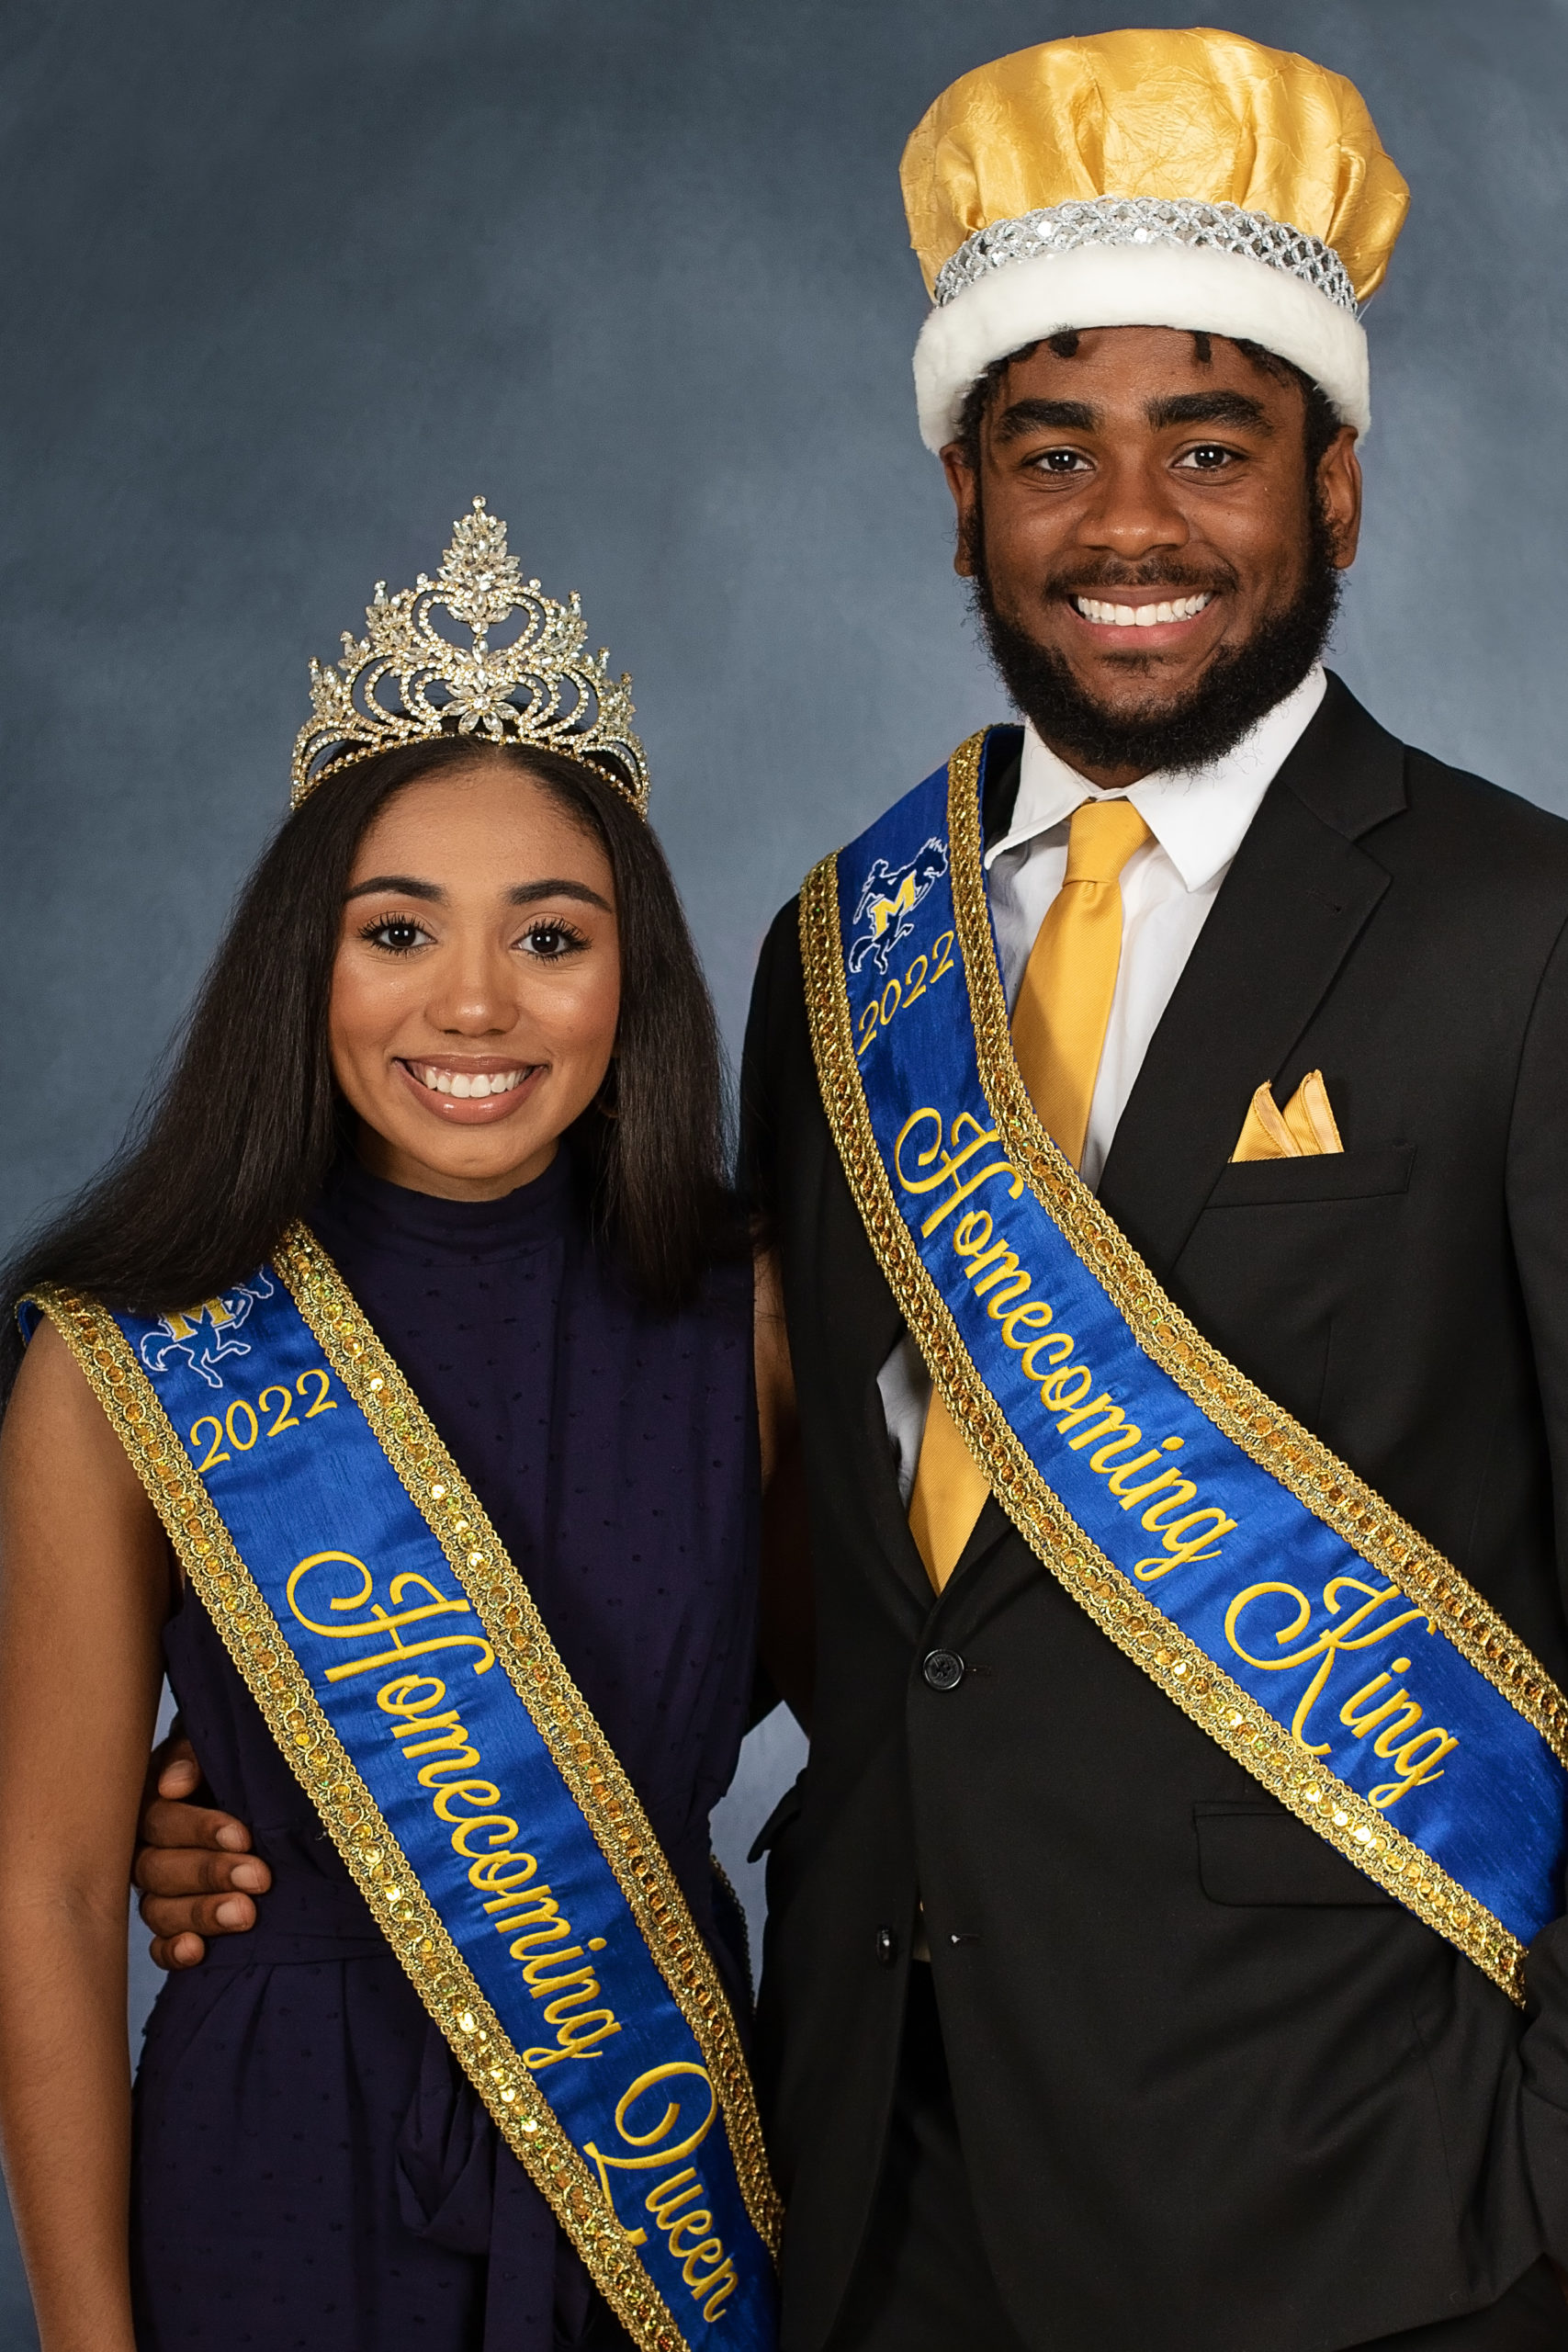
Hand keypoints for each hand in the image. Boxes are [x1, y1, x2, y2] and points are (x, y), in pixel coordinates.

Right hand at [133, 1734, 269, 1969]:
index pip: (161, 1821)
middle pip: (158, 1869)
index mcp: (153, 1803)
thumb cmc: (234, 1766)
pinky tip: (196, 1952)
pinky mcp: (172, 1925)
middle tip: (259, 1877)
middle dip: (211, 1873)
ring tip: (246, 1915)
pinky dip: (173, 1951)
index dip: (200, 1829)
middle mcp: (147, 1849)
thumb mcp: (218, 1749)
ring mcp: (157, 1891)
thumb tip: (172, 1785)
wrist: (261, 1794)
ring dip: (201, 1913)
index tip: (243, 1836)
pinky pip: (160, 1946)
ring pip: (159, 1910)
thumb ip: (193, 1756)